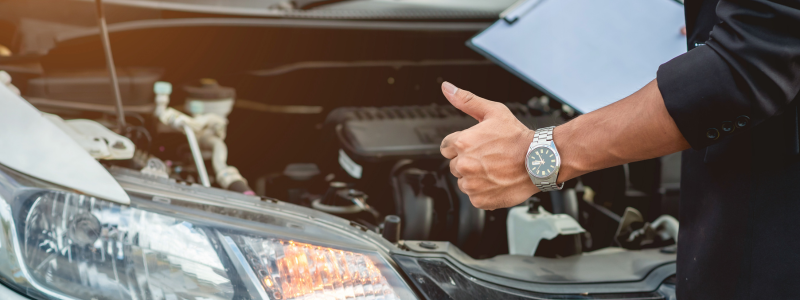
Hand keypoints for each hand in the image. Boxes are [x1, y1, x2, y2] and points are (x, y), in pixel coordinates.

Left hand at [439, 82, 538, 209]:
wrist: (540, 160)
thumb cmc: (518, 137)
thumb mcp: (493, 111)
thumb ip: (466, 100)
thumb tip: (447, 88)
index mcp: (461, 143)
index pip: (446, 148)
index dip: (461, 146)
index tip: (476, 147)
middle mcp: (463, 165)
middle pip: (454, 166)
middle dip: (468, 161)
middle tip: (489, 157)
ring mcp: (471, 184)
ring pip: (464, 182)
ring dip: (475, 177)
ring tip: (495, 169)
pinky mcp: (480, 200)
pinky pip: (474, 196)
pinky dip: (483, 191)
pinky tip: (497, 180)